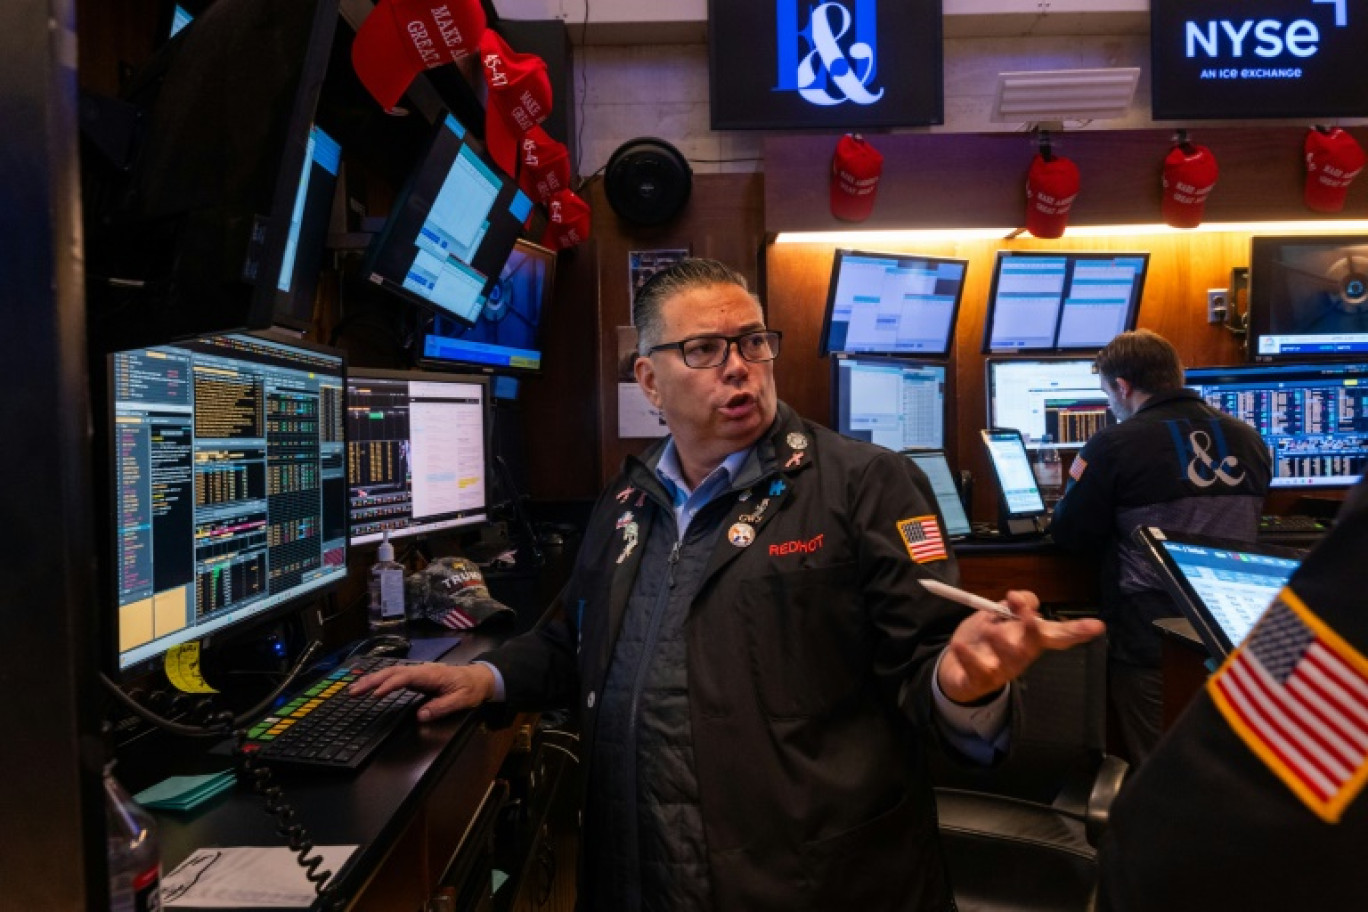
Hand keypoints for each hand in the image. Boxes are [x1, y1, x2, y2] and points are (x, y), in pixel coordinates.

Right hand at [349, 662, 495, 721]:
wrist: (480, 677)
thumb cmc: (471, 688)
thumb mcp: (461, 700)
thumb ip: (441, 707)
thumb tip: (420, 716)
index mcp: (430, 674)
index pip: (405, 677)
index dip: (389, 685)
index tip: (376, 694)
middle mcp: (421, 671)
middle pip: (392, 672)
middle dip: (371, 681)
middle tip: (353, 691)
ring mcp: (418, 673)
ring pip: (391, 673)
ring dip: (372, 680)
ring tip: (354, 690)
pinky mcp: (416, 678)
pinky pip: (395, 677)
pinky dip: (380, 681)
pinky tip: (370, 687)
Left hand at [936, 590, 1105, 704]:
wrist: (956, 671)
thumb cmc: (983, 641)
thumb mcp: (999, 615)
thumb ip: (1017, 604)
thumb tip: (1024, 598)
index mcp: (1028, 640)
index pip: (1057, 634)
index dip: (1077, 631)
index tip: (1097, 625)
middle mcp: (1019, 657)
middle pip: (1034, 646)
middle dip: (1034, 631)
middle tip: (1028, 616)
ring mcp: (1000, 671)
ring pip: (1009, 660)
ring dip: (1001, 642)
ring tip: (989, 628)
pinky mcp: (978, 681)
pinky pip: (976, 671)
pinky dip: (968, 657)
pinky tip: (959, 646)